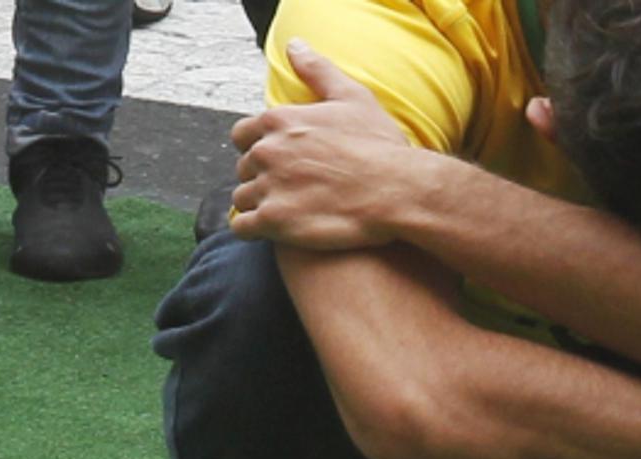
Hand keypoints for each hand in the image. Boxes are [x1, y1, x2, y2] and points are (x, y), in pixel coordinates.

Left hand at [228, 39, 411, 248]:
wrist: (398, 192)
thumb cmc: (380, 146)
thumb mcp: (353, 98)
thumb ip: (318, 71)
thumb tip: (294, 46)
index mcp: (278, 121)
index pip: (243, 135)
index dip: (260, 148)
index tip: (281, 160)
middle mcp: (266, 151)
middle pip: (245, 168)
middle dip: (263, 178)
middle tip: (293, 189)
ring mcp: (268, 187)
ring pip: (243, 198)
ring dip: (259, 205)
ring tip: (288, 212)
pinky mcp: (274, 222)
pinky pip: (243, 227)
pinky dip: (254, 229)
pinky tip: (276, 230)